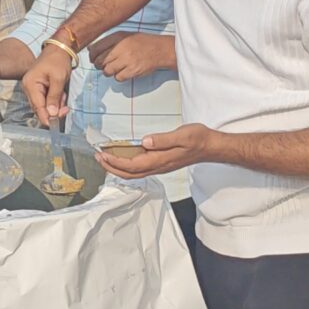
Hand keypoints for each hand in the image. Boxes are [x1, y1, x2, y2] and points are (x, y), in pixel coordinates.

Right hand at [20, 45, 72, 126]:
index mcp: (30, 84)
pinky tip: (61, 94)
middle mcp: (29, 88)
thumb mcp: (58, 78)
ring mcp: (33, 88)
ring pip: (44, 105)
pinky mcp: (38, 89)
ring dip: (55, 105)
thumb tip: (51, 114)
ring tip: (64, 95)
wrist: (59, 49)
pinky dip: (55, 100)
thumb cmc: (58, 60)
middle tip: (66, 109)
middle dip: (53, 111)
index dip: (46, 117)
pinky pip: (46, 100)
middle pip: (40, 108)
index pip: (37, 106)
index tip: (54, 125)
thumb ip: (54, 97)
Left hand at [88, 31, 173, 81]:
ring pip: (107, 71)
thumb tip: (90, 49)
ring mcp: (127, 59)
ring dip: (109, 72)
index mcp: (118, 37)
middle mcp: (121, 47)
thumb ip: (108, 41)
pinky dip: (119, 76)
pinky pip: (118, 78)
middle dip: (99, 65)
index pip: (96, 48)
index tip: (93, 58)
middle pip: (100, 61)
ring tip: (115, 68)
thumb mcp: (124, 35)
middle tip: (104, 65)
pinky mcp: (133, 70)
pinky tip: (124, 71)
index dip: (92, 56)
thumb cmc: (142, 42)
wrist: (160, 49)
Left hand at [96, 123, 215, 179]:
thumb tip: (145, 142)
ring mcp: (160, 166)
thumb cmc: (198, 139)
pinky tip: (123, 158)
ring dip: (118, 168)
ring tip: (105, 158)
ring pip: (134, 173)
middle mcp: (158, 166)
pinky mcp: (161, 164)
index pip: (133, 165)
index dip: (116, 162)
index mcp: (160, 159)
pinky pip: (140, 169)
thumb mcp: (183, 135)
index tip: (103, 154)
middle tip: (98, 157)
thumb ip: (163, 139)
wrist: (210, 147)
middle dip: (112, 167)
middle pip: (130, 173)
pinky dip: (127, 166)